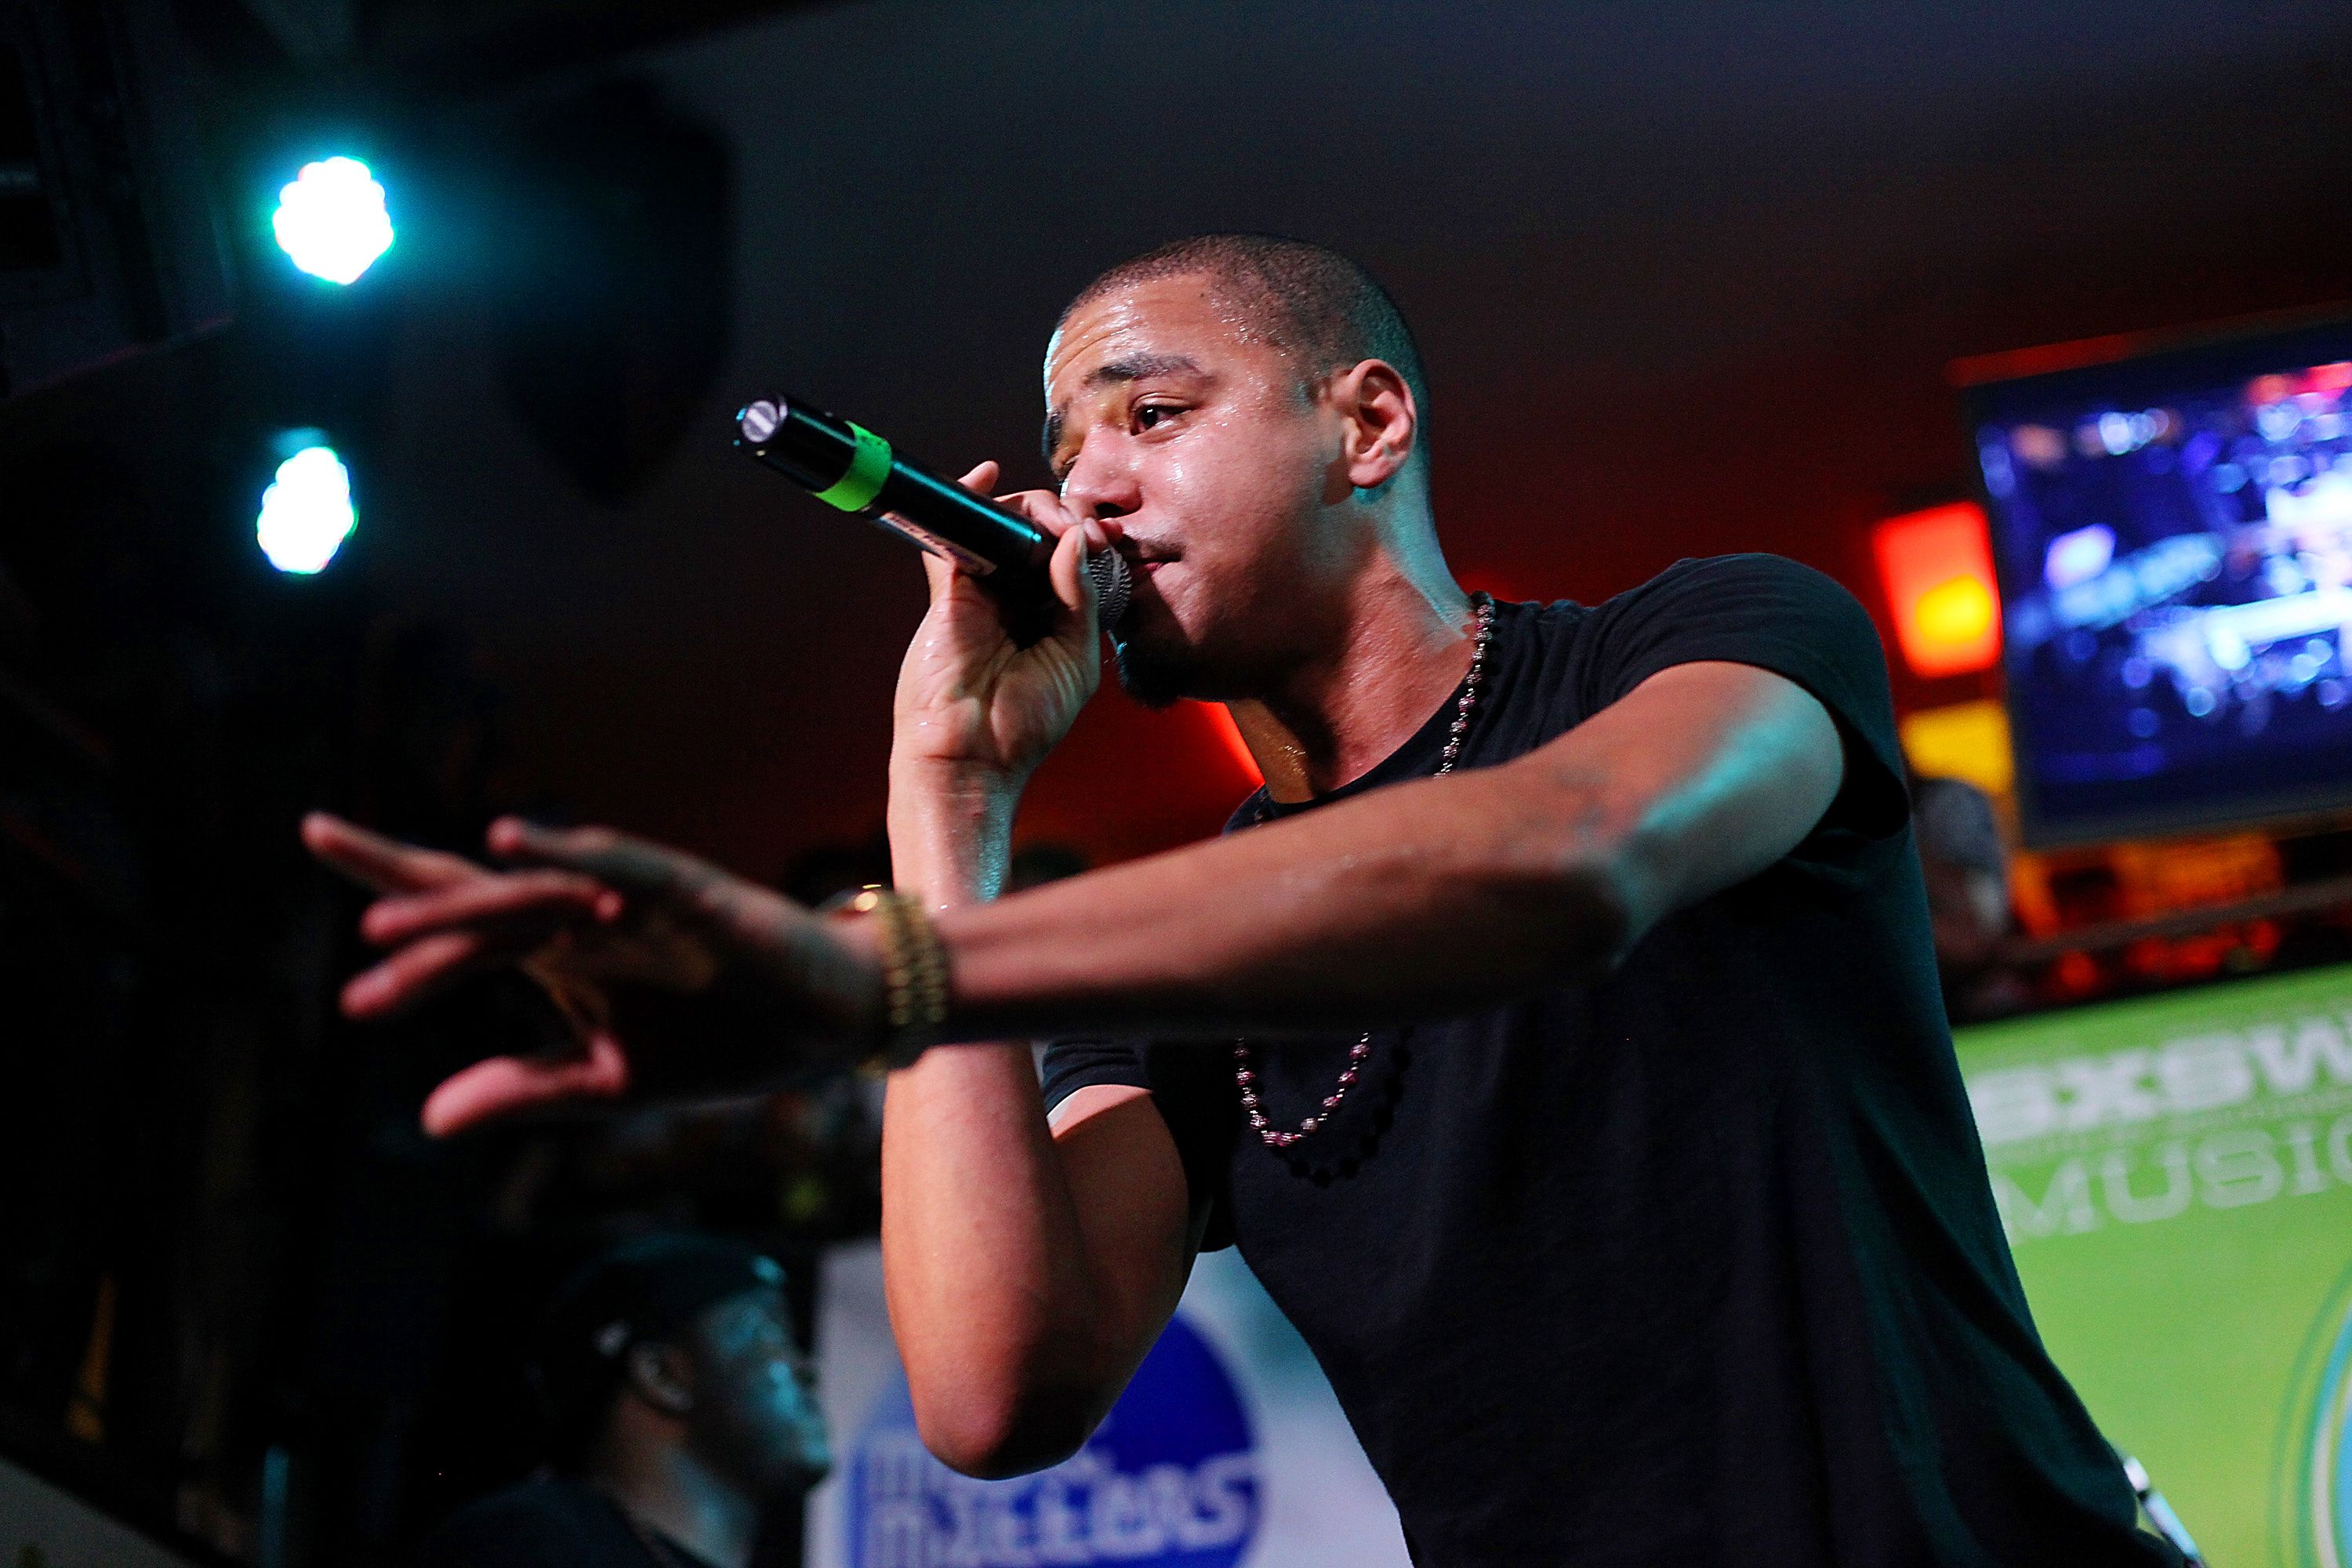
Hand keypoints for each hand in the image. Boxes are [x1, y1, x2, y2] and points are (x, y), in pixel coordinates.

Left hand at [302, 812, 880, 1135]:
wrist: (827, 1025)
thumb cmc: (724, 1039)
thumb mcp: (608, 1082)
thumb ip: (524, 1090)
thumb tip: (426, 1118)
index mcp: (558, 953)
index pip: (458, 915)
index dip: (390, 887)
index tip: (314, 838)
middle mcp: (582, 916)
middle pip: (474, 896)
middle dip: (397, 889)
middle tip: (321, 863)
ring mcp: (630, 903)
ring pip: (527, 898)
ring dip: (457, 911)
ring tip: (382, 935)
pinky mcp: (687, 895)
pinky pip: (616, 868)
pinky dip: (564, 856)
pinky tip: (509, 844)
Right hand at [891, 461, 1107, 784]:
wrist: (970, 756)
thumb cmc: (1024, 724)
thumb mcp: (1075, 659)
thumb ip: (1080, 597)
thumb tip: (1076, 538)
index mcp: (1053, 618)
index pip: (1073, 559)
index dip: (1089, 539)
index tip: (1105, 540)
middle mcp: (1018, 599)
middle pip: (1040, 534)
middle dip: (1065, 518)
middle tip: (1083, 529)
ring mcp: (983, 592)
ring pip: (1005, 526)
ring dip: (1032, 508)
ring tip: (1052, 522)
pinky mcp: (949, 590)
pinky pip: (956, 533)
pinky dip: (968, 499)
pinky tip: (987, 476)